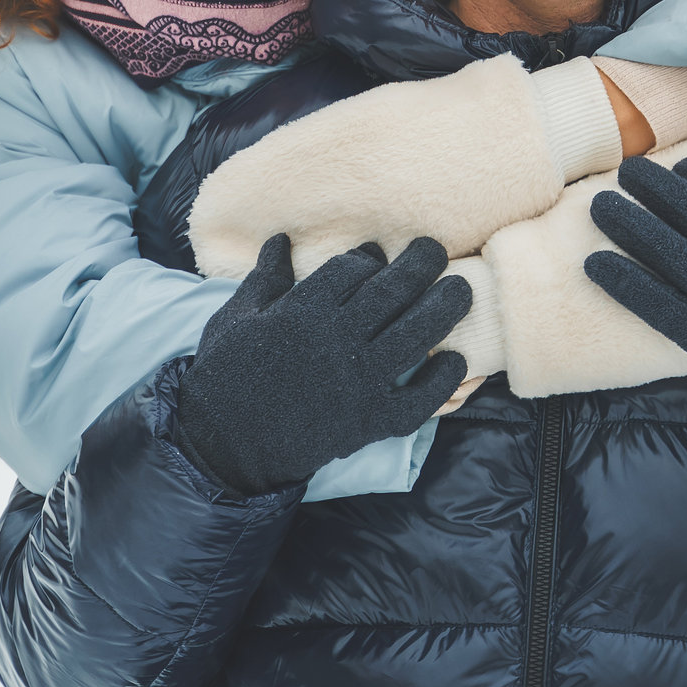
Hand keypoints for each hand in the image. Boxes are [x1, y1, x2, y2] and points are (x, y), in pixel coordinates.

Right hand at [177, 234, 471, 493]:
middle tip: (435, 250)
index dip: (368, 257)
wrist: (225, 445)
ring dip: (442, 309)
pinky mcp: (368, 422)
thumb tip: (279, 240)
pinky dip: (440, 382)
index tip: (379, 252)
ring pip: (413, 336)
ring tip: (462, 288)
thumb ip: (265, 278)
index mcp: (301, 312)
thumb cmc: (226, 375)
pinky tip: (454, 361)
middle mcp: (336, 341)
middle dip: (419, 265)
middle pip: (390, 293)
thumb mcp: (235, 318)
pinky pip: (416, 401)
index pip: (350, 271)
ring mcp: (356, 383)